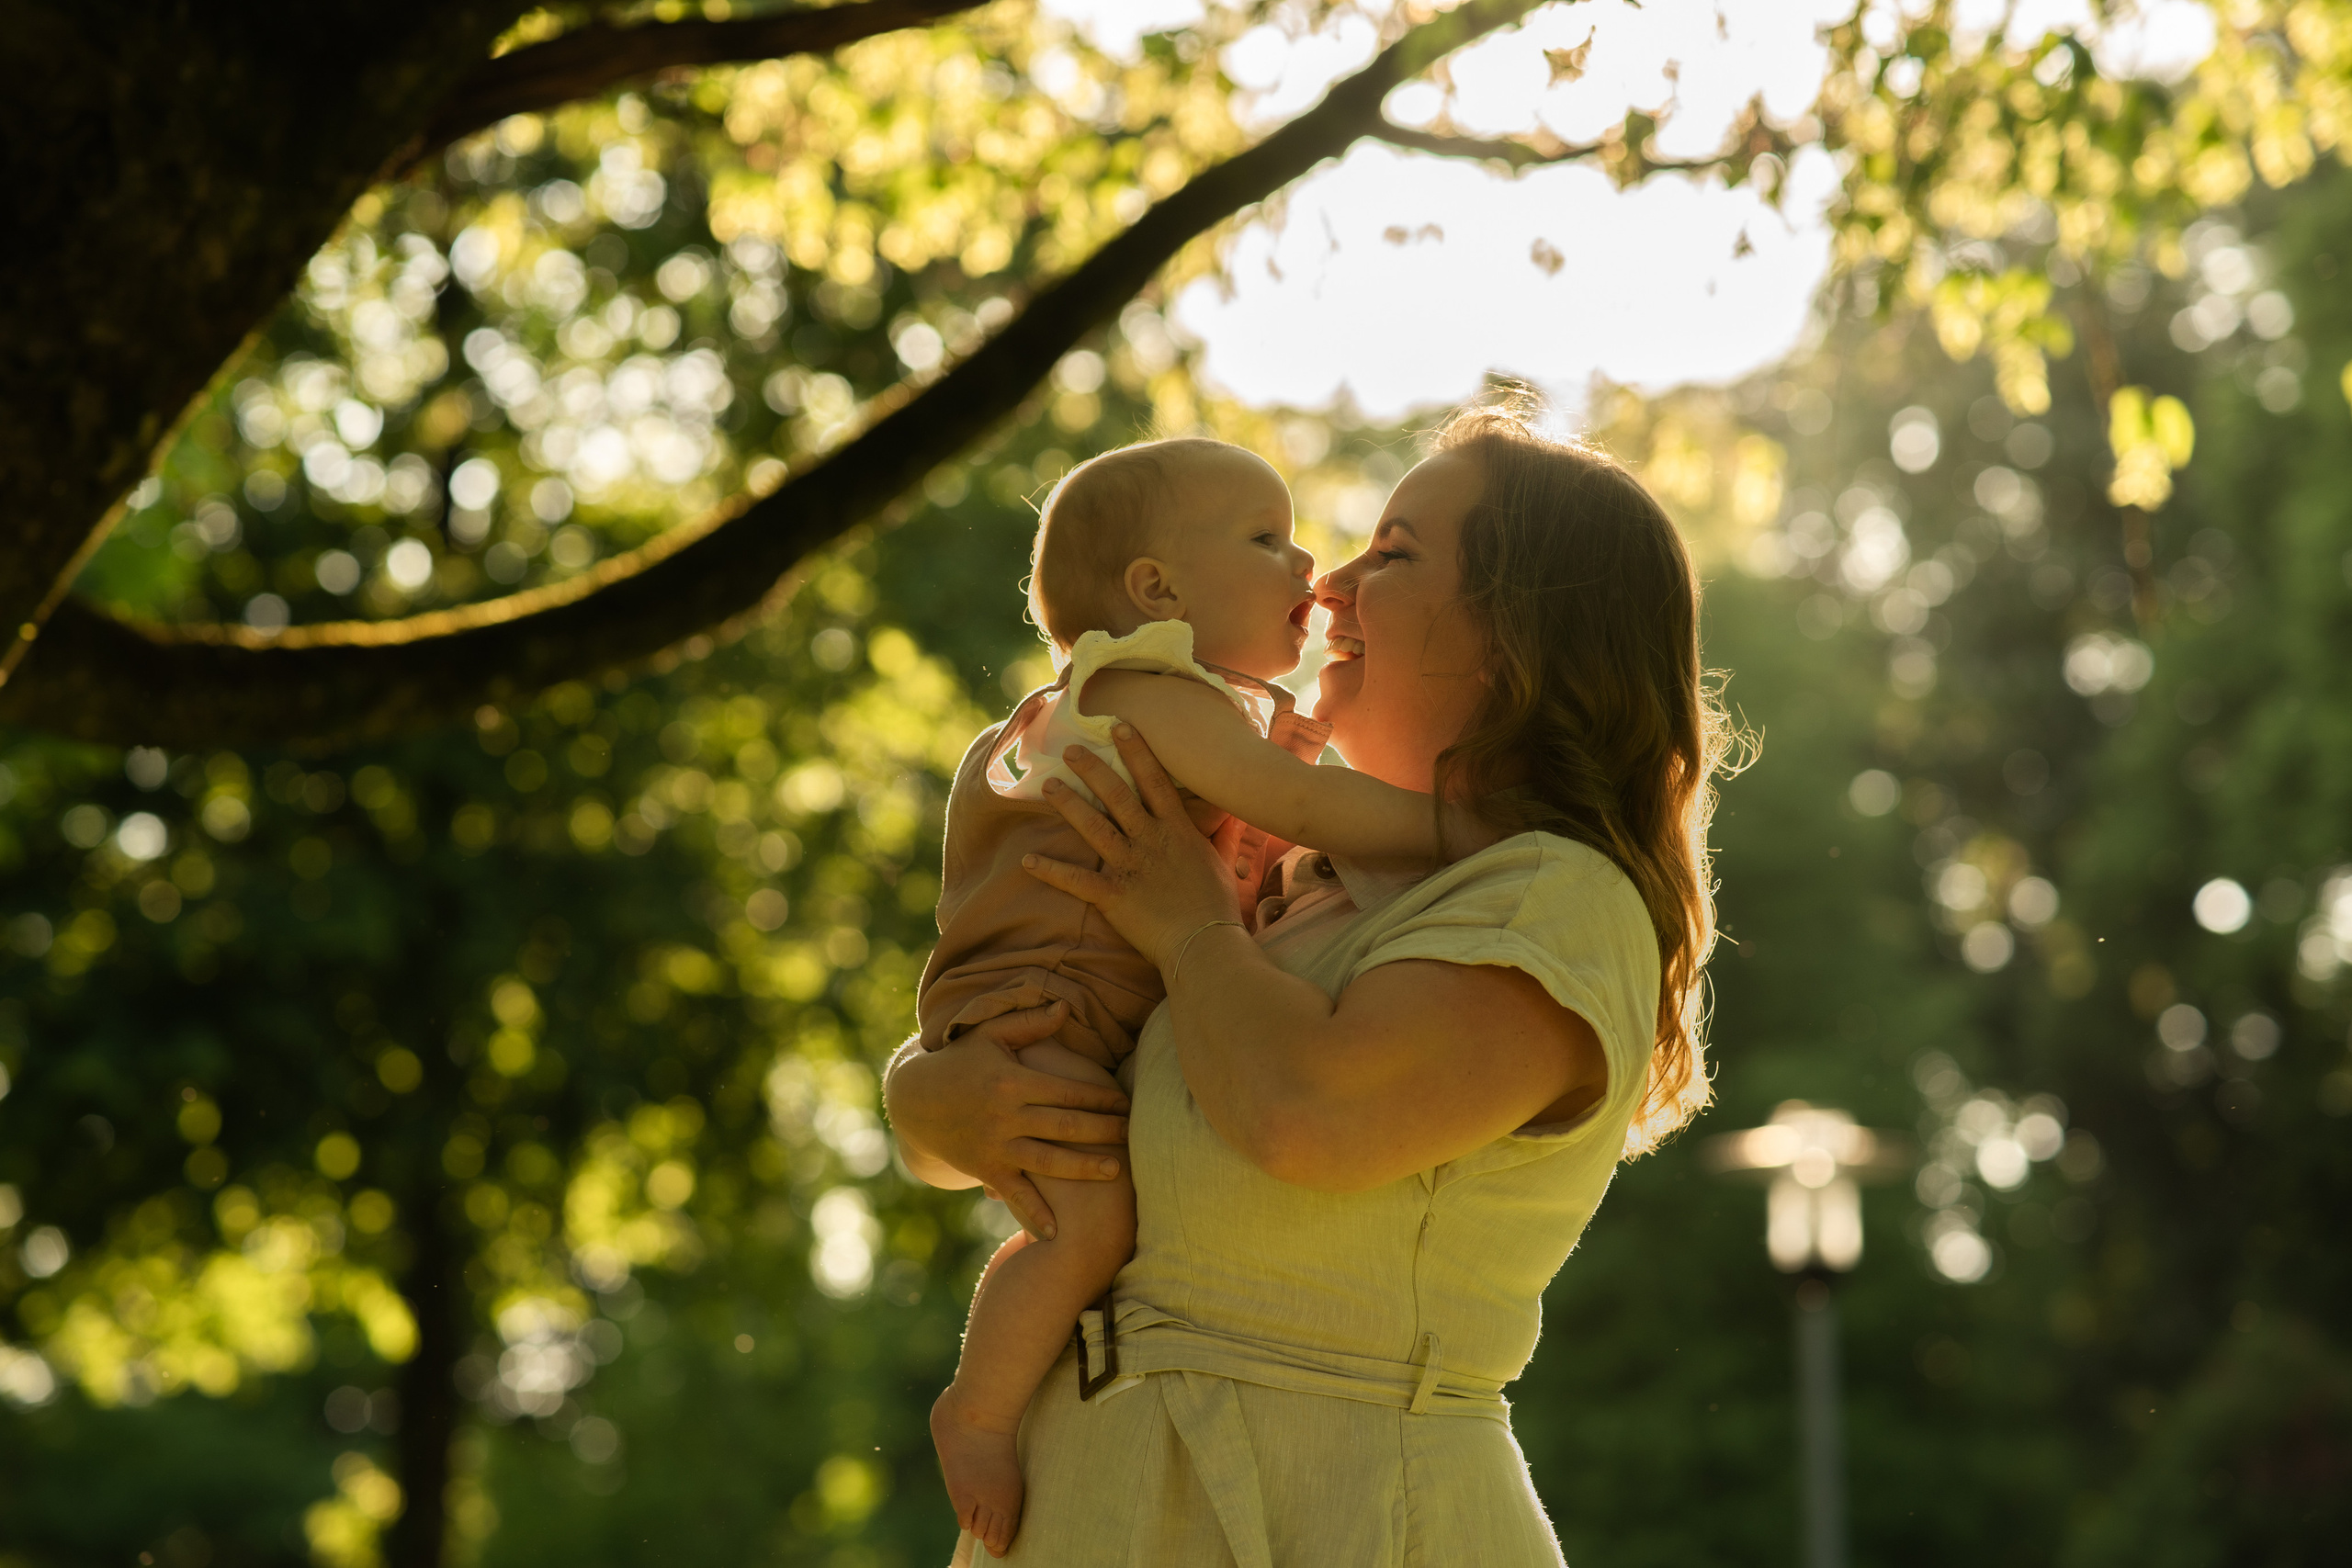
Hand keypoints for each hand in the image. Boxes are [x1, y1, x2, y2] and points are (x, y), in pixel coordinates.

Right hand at [882, 1002, 1128, 1239]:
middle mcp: (1006, 1116)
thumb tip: (1066, 1006)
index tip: (1128, 1102)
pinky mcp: (985, 1169)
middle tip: (1135, 1133)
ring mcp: (995, 1146)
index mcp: (1013, 1082)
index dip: (1100, 1097)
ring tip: (1115, 1172)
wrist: (914, 1100)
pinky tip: (1057, 1232)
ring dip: (1082, 1167)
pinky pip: (1014, 1194)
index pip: (1067, 1091)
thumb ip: (1029, 1024)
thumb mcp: (989, 1035)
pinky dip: (1034, 1214)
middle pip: (1064, 1126)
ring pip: (1047, 1160)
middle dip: (1103, 1130)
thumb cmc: (960, 1061)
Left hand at [1023, 725, 1243, 968]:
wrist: (1205, 943)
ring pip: (1093, 827)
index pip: (1155, 781)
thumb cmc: (1216, 907)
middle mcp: (1150, 841)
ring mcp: (1130, 866)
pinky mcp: (1113, 895)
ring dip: (1069, 805)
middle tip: (1071, 751)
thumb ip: (1222, 837)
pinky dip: (1051, 871)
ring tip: (1048, 786)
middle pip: (1118, 796)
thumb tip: (1232, 817)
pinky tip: (1028, 861)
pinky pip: (1076, 880)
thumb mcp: (1223, 864)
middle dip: (1093, 770)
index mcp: (1177, 831)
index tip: (1120, 727)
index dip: (1137, 752)